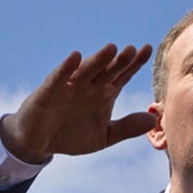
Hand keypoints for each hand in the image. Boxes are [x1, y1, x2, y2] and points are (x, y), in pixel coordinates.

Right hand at [0, 44, 155, 164]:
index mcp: (103, 93)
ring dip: (98, 60)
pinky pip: (59, 78)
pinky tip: (75, 57)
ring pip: (86, 71)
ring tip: (111, 49)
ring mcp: (69, 87)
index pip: (122, 74)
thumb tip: (153, 120)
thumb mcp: (104, 137)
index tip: (147, 50)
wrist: (39, 144)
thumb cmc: (71, 135)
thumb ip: (126, 128)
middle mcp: (88, 85)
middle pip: (107, 70)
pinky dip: (66, 68)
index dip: (134, 63)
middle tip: (132, 50)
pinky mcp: (48, 92)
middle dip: (119, 61)